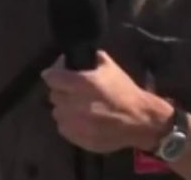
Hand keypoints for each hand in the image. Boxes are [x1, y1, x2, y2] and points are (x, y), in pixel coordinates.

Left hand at [42, 51, 172, 153]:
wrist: (139, 121)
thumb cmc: (125, 92)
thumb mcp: (111, 69)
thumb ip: (95, 58)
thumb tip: (85, 52)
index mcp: (80, 83)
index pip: (51, 77)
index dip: (54, 74)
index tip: (57, 74)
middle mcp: (73, 103)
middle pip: (53, 95)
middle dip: (61, 91)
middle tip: (72, 91)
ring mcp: (74, 122)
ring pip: (57, 113)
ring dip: (64, 108)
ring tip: (77, 107)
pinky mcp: (77, 137)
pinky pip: (63, 128)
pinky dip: (69, 124)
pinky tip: (81, 120)